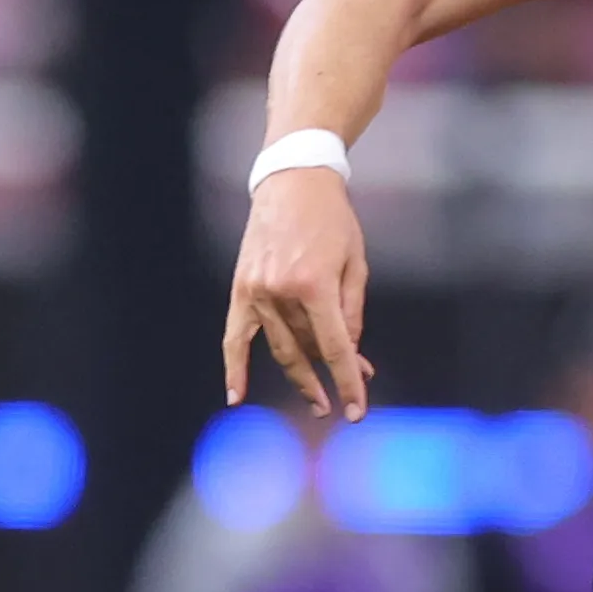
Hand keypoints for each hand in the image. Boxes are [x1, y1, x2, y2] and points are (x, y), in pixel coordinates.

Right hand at [223, 166, 370, 418]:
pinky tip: (236, 395)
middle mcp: (282, 292)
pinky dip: (235, 367)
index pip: (335, 348)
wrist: (293, 181)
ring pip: (282, 347)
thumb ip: (352, 312)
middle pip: (309, 349)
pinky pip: (235, 337)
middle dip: (330, 376)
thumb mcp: (356, 262)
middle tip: (344, 400)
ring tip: (317, 398)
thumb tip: (349, 352)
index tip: (357, 409)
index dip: (349, 382)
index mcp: (316, 284)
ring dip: (301, 375)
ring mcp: (257, 292)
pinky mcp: (241, 288)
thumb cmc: (332, 219)